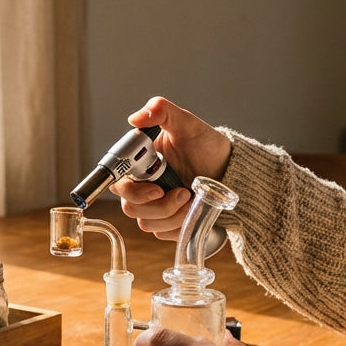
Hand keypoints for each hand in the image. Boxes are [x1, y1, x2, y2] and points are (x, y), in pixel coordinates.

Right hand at [109, 96, 231, 240]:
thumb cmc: (206, 145)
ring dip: (172, 215)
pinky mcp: (165, 222)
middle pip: (130, 207)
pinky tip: (192, 211)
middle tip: (183, 193)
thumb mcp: (186, 124)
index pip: (118, 182)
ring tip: (192, 199)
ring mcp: (152, 206)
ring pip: (147, 223)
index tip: (156, 189)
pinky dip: (178, 226)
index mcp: (138, 164)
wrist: (228, 169)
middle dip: (159, 205)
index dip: (132, 191)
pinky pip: (162, 233)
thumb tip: (135, 118)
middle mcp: (141, 185)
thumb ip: (161, 112)